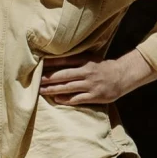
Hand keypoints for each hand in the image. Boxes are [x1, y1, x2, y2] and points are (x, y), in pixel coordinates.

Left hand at [40, 50, 155, 105]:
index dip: (51, 63)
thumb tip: (55, 60)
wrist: (121, 76)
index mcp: (85, 60)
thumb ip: (75, 59)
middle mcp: (87, 71)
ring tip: (41, 91)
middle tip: (35, 81)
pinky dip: (65, 99)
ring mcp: (90, 85)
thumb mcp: (90, 58)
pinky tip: (56, 99)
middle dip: (48, 78)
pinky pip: (76, 99)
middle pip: (63, 75)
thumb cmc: (102, 66)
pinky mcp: (94, 96)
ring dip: (53, 89)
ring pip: (67, 88)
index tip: (39, 65)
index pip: (64, 60)